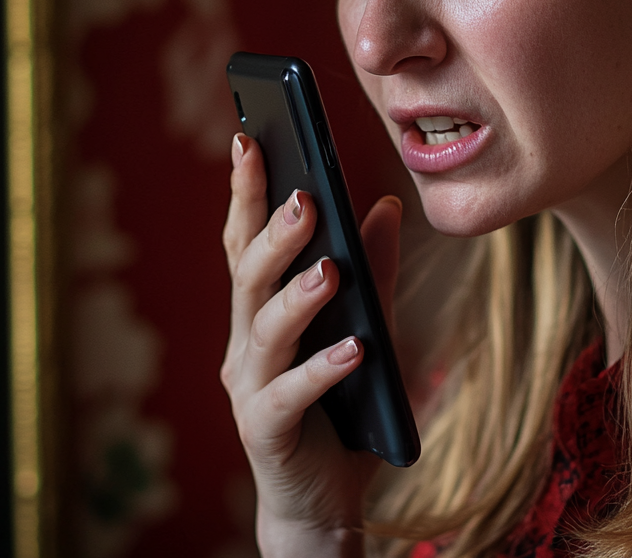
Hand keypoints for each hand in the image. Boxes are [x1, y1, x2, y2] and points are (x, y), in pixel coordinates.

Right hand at [221, 133, 402, 557]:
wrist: (326, 496)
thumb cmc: (343, 396)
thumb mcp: (368, 322)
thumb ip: (374, 268)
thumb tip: (385, 203)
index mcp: (262, 306)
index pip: (248, 237)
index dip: (246, 188)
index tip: (251, 137)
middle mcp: (246, 340)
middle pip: (249, 275)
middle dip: (273, 232)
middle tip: (304, 195)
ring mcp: (251, 386)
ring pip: (264, 331)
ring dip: (297, 296)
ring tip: (330, 269)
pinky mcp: (268, 431)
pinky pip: (291, 397)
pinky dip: (322, 370)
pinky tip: (355, 348)